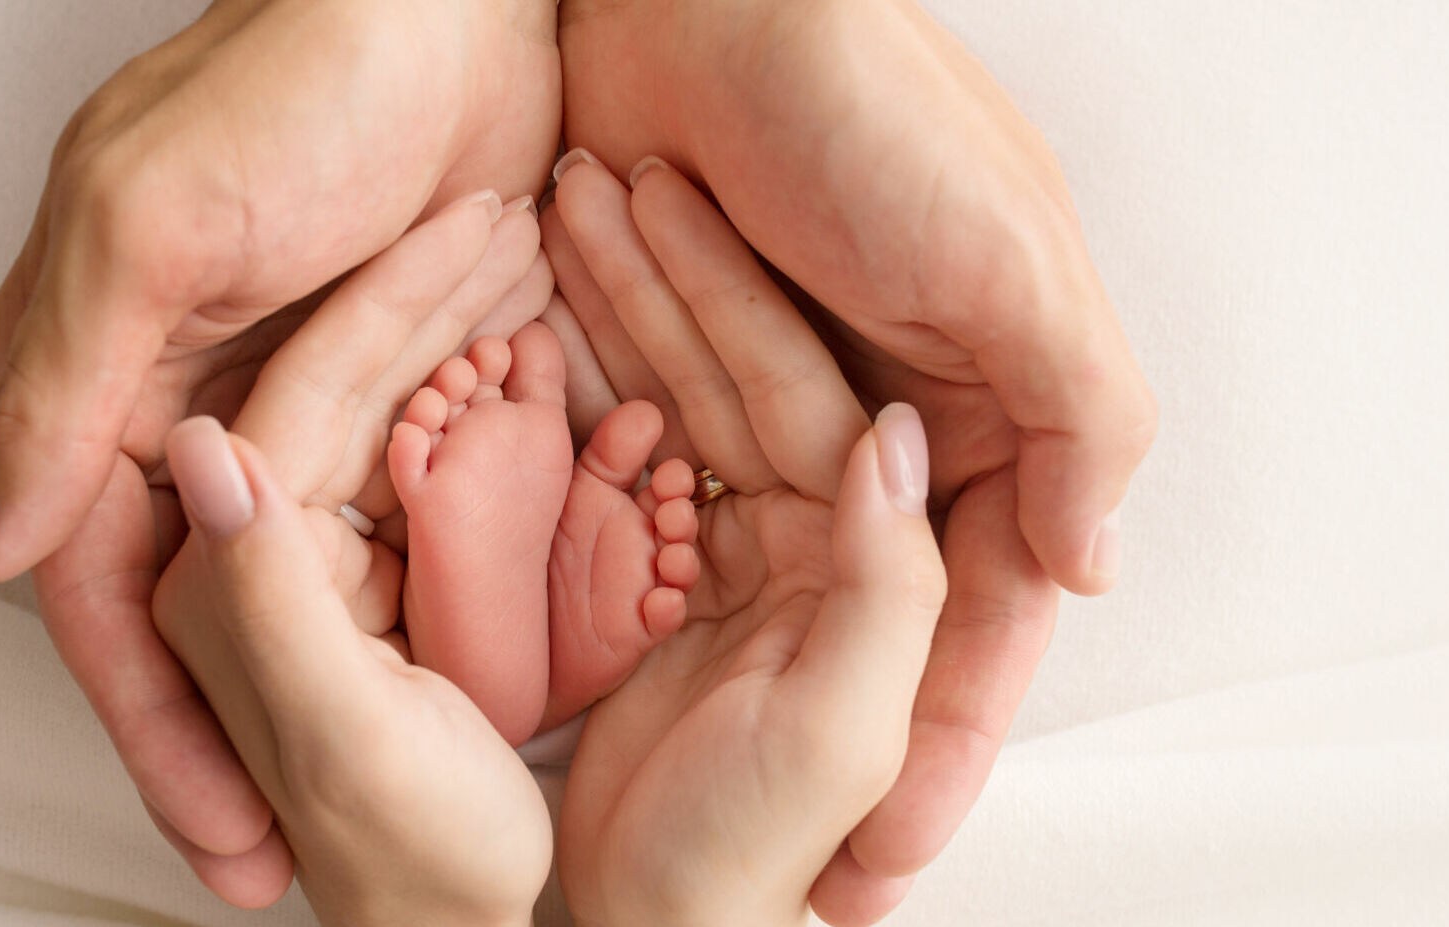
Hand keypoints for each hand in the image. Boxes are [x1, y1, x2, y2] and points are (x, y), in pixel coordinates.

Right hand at [0, 0, 556, 901]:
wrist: (458, 6)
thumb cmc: (301, 78)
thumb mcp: (152, 225)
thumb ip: (65, 387)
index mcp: (103, 378)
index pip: (114, 597)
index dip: (159, 727)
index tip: (217, 833)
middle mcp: (191, 406)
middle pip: (204, 618)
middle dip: (241, 739)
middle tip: (290, 857)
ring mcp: (298, 402)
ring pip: (295, 590)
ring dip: (323, 686)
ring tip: (369, 798)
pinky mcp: (393, 384)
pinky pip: (390, 522)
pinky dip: (406, 599)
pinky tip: (444, 675)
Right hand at [544, 156, 946, 926]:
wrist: (644, 926)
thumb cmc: (740, 851)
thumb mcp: (836, 727)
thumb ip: (891, 586)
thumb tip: (896, 442)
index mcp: (872, 571)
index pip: (812, 402)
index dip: (735, 299)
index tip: (664, 204)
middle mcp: (816, 547)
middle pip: (745, 381)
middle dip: (670, 281)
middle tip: (596, 183)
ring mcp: (737, 554)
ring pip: (687, 404)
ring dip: (630, 313)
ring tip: (565, 217)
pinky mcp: (668, 576)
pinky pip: (636, 459)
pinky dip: (595, 389)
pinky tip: (552, 320)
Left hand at [558, 1, 1154, 916]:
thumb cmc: (865, 104)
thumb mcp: (1010, 262)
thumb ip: (1079, 419)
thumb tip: (1092, 571)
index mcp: (996, 399)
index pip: (984, 609)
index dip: (948, 742)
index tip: (889, 855)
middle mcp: (897, 409)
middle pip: (875, 612)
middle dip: (839, 736)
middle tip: (799, 873)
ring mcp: (786, 391)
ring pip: (769, 558)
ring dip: (744, 662)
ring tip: (688, 786)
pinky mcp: (683, 360)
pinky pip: (673, 476)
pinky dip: (656, 550)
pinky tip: (628, 654)